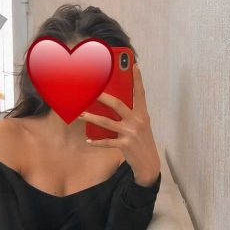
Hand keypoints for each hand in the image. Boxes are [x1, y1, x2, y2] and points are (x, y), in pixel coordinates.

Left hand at [77, 63, 159, 185]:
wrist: (149, 164)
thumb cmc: (141, 141)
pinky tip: (88, 139)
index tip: (134, 65)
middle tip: (90, 90)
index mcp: (142, 114)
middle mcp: (138, 121)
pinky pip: (107, 142)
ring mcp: (131, 133)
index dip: (138, 79)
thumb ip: (131, 114)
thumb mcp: (140, 125)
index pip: (140, 93)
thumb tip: (112, 102)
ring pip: (107, 122)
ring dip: (91, 118)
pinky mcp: (126, 145)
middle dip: (102, 96)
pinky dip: (97, 141)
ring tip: (80, 114)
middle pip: (118, 104)